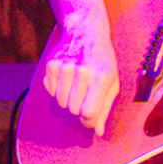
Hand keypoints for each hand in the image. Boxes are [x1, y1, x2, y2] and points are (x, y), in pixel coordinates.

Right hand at [41, 14, 120, 135]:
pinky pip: (50, 92)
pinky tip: (66, 77)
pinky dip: (57, 89)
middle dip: (79, 108)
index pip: (89, 114)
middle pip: (74, 110)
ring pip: (61, 103)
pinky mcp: (52, 65)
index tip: (90, 116)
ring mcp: (65, 68)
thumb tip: (99, 132)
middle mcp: (83, 72)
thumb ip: (105, 109)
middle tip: (85, 94)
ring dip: (68, 99)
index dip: (89, 120)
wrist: (85, 31)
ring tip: (76, 85)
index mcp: (101, 78)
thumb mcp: (111, 83)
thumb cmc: (102, 62)